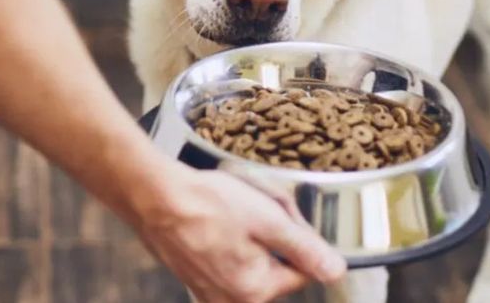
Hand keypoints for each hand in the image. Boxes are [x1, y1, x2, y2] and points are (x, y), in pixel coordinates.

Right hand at [130, 165, 346, 302]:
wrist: (154, 196)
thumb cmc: (206, 204)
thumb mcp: (268, 219)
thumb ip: (305, 248)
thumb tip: (335, 270)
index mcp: (255, 290)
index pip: (302, 270)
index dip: (298, 237)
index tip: (282, 215)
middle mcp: (232, 300)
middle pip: (276, 267)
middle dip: (272, 236)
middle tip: (255, 206)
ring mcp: (210, 292)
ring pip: (252, 261)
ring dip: (250, 235)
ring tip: (232, 210)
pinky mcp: (195, 278)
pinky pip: (227, 260)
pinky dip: (228, 238)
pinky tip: (217, 218)